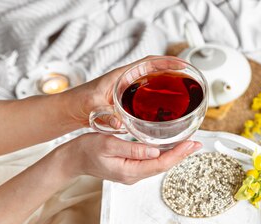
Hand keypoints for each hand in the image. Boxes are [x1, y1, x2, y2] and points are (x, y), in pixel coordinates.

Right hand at [56, 133, 201, 183]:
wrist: (71, 159)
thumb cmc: (85, 149)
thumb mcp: (107, 144)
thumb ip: (132, 148)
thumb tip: (155, 151)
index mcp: (130, 171)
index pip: (161, 164)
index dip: (179, 154)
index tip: (191, 145)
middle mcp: (134, 176)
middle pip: (164, 166)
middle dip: (182, 154)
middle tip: (198, 144)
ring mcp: (133, 174)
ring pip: (159, 165)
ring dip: (175, 155)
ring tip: (190, 145)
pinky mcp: (131, 169)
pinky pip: (152, 163)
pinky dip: (164, 155)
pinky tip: (172, 147)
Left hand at [62, 55, 188, 127]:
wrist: (69, 110)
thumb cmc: (79, 103)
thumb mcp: (92, 108)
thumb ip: (105, 115)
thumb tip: (119, 124)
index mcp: (121, 76)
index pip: (148, 62)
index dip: (166, 62)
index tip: (182, 65)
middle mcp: (127, 79)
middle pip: (155, 71)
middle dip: (173, 72)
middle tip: (190, 79)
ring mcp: (128, 89)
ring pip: (154, 82)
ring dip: (168, 84)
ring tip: (185, 91)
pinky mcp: (128, 99)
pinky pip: (149, 94)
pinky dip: (160, 97)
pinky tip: (169, 107)